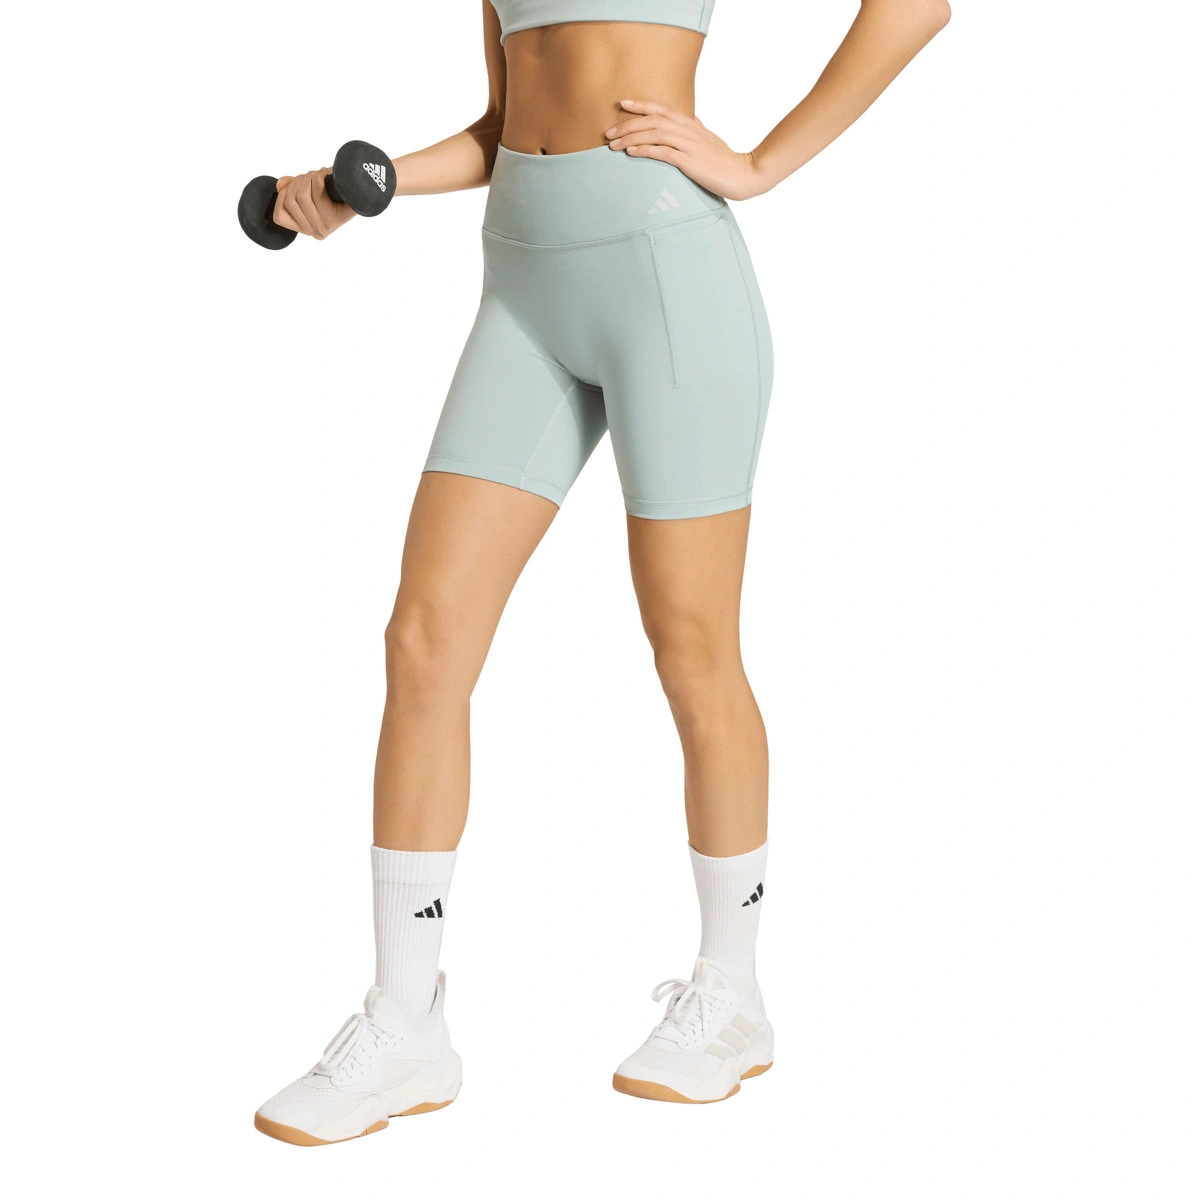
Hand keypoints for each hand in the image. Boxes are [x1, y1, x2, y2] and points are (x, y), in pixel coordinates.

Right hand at [273, 169, 355, 239]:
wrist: (360, 193)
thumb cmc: (334, 192)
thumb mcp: (307, 191)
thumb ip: (290, 188)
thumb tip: (281, 184)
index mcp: (306, 229)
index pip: (278, 215)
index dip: (283, 195)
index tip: (294, 185)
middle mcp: (314, 232)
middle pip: (290, 201)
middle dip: (296, 182)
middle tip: (309, 176)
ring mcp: (324, 227)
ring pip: (301, 195)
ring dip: (306, 178)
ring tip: (317, 175)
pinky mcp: (333, 219)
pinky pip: (315, 192)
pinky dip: (316, 179)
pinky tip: (323, 176)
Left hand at [604, 100, 768, 200]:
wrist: (744, 174)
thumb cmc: (726, 160)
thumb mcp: (710, 140)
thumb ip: (697, 128)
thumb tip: (691, 118)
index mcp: (691, 124)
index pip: (662, 108)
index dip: (641, 104)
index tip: (622, 103)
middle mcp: (688, 131)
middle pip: (653, 119)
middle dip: (627, 124)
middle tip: (608, 132)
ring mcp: (689, 146)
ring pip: (654, 133)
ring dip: (631, 137)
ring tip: (613, 144)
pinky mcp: (690, 162)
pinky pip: (663, 152)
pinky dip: (645, 150)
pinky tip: (631, 152)